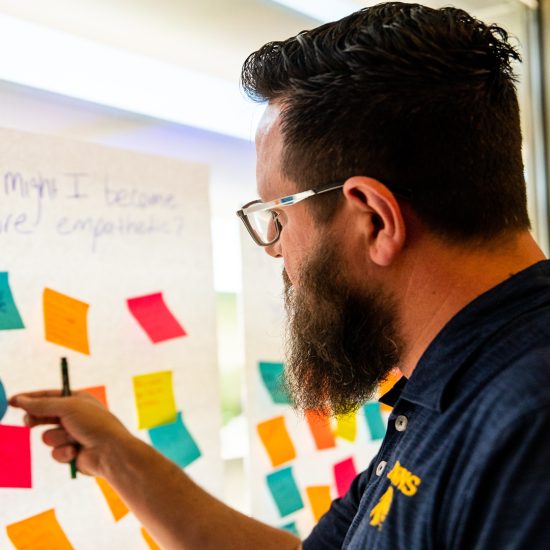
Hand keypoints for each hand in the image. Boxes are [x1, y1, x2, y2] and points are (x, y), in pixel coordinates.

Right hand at [10, 390, 133, 476]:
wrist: (110, 451)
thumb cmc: (94, 424)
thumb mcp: (68, 407)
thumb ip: (43, 405)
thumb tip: (20, 400)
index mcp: (78, 400)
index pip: (49, 396)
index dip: (30, 398)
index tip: (11, 401)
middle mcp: (75, 416)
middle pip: (44, 416)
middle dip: (35, 419)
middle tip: (28, 423)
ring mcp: (72, 435)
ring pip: (47, 436)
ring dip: (57, 437)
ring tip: (73, 438)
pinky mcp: (71, 452)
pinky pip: (54, 452)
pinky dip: (63, 451)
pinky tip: (76, 451)